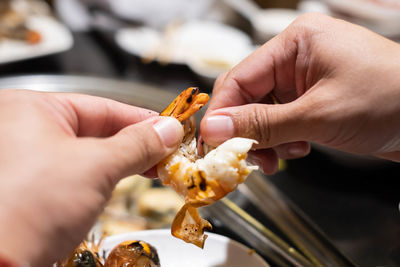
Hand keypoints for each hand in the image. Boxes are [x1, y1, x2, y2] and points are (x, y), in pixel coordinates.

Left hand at [0, 90, 182, 265]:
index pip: (102, 108)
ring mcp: (23, 160)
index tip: (169, 129)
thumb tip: (167, 130)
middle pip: (95, 130)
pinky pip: (75, 174)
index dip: (142, 120)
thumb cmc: (28, 207)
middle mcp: (22, 130)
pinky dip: (101, 178)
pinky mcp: (29, 188)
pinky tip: (119, 183)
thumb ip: (137, 144)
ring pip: (87, 154)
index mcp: (30, 109)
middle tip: (165, 153)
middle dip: (134, 144)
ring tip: (150, 169)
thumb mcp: (96, 166)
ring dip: (120, 163)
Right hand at [200, 13, 399, 172]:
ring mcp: (304, 79)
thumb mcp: (317, 115)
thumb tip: (213, 129)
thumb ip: (261, 124)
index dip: (222, 113)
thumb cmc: (389, 101)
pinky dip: (282, 139)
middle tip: (246, 158)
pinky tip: (298, 149)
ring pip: (263, 112)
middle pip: (249, 96)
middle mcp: (296, 57)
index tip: (211, 143)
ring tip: (281, 157)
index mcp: (295, 43)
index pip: (239, 77)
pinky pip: (281, 119)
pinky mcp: (312, 99)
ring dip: (265, 139)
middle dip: (246, 130)